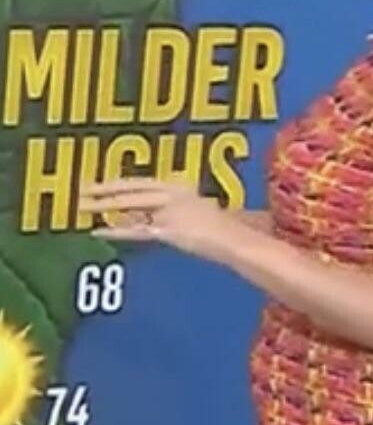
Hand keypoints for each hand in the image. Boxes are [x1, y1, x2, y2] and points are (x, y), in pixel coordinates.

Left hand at [79, 178, 227, 256]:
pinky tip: (96, 231)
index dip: (122, 183)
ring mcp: (169, 211)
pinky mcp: (166, 230)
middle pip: (132, 188)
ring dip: (103, 205)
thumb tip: (192, 220)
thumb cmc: (233, 230)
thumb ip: (196, 215)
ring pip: (128, 205)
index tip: (104, 183)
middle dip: (106, 188)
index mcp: (182, 188)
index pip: (144, 183)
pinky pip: (134, 230)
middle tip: (83, 190)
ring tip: (82, 206)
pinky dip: (114, 231)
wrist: (239, 241)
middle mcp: (173, 194)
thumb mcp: (211, 215)